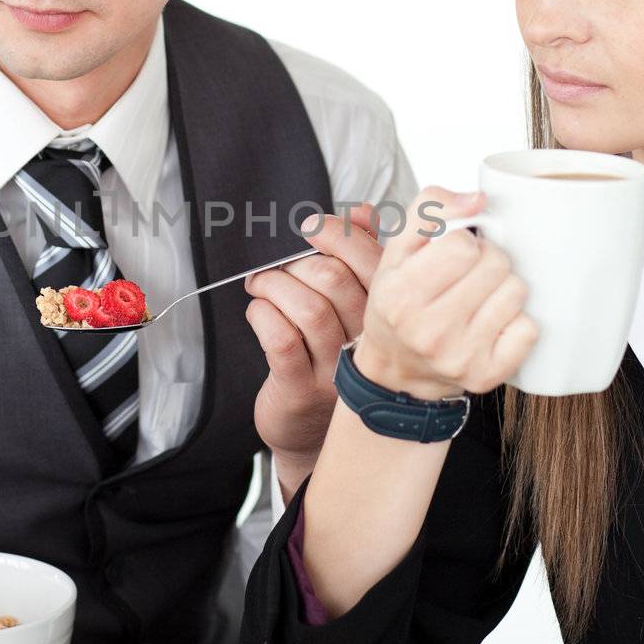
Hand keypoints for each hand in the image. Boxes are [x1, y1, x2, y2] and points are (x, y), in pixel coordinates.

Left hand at [245, 203, 382, 494]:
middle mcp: (369, 345)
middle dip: (298, 260)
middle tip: (277, 266)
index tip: (312, 227)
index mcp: (386, 315)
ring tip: (261, 284)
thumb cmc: (330, 357)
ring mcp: (337, 371)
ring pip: (309, 308)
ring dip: (275, 285)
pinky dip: (264, 316)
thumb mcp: (352, 307)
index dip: (338, 233)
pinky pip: (283, 342)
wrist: (310, 431)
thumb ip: (361, 256)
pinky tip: (258, 312)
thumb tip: (365, 212)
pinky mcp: (302, 390)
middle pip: (337, 280)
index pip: (374, 261)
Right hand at [354, 186, 537, 399]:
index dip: (464, 242)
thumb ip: (430, 209)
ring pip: (516, 291)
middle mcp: (428, 331)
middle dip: (488, 260)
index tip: (453, 256)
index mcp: (401, 295)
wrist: (397, 367)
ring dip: (503, 288)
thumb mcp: (398, 250)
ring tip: (480, 298)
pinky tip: (493, 324)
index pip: (462, 245)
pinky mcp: (487, 375)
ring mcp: (460, 357)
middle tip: (469, 276)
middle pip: (495, 264)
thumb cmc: (400, 302)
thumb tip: (478, 200)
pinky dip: (517, 321)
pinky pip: (529, 328)